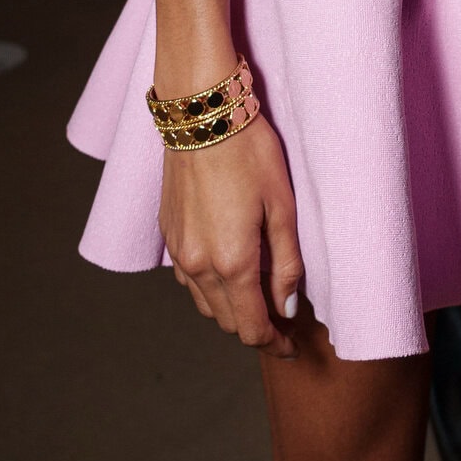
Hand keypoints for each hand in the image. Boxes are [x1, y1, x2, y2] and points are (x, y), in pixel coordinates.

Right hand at [160, 113, 304, 358]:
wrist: (200, 113)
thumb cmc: (249, 152)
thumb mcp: (282, 205)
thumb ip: (286, 262)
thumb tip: (288, 307)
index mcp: (232, 262)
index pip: (251, 327)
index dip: (274, 344)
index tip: (292, 347)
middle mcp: (199, 265)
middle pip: (227, 322)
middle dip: (255, 330)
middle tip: (282, 325)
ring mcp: (178, 251)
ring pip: (205, 304)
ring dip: (231, 312)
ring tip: (259, 301)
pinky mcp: (168, 234)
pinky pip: (188, 280)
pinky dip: (210, 289)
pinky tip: (229, 274)